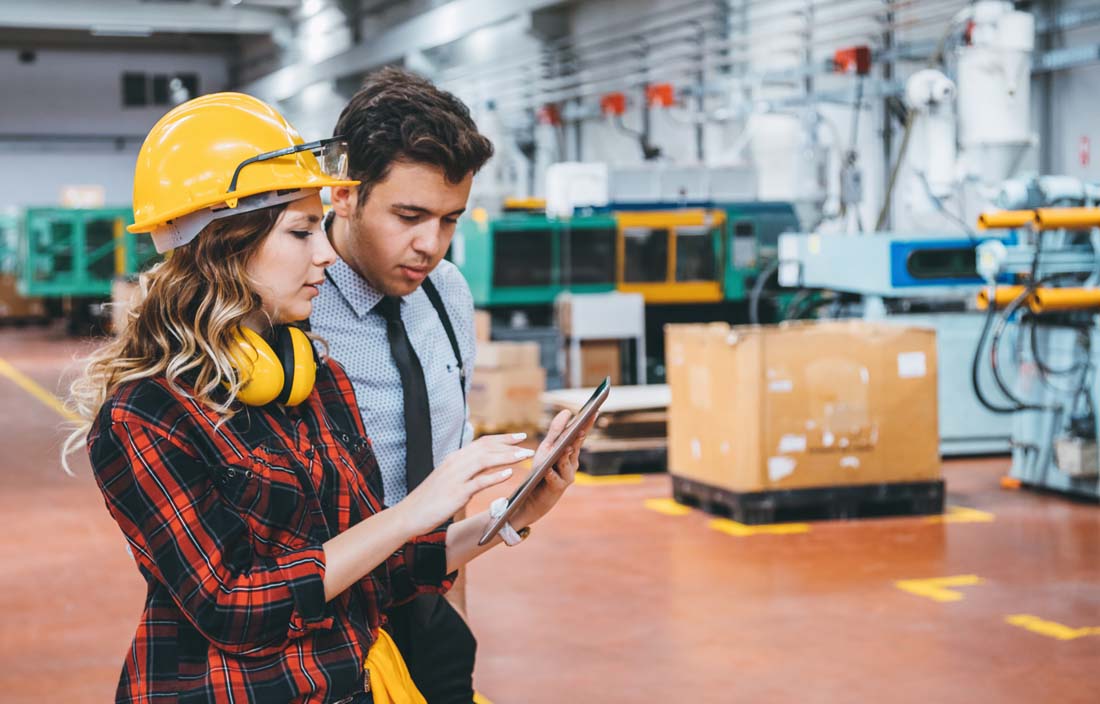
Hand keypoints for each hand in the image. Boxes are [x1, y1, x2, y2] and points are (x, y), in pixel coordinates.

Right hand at [396, 434, 533, 535]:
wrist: (410, 514)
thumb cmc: (431, 499)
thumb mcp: (450, 478)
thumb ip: (466, 469)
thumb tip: (486, 462)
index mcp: (455, 458)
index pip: (483, 442)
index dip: (503, 438)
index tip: (520, 436)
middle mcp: (456, 463)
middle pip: (487, 448)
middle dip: (510, 446)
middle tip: (529, 447)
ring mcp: (455, 477)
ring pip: (485, 461)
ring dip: (507, 457)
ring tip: (525, 457)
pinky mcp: (456, 493)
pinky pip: (479, 482)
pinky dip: (495, 476)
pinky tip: (510, 474)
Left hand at [512, 410, 596, 528]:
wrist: (532, 498)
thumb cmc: (541, 471)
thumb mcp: (547, 449)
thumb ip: (556, 431)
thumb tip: (567, 411)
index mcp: (571, 453)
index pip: (580, 435)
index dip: (587, 424)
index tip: (594, 410)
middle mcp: (572, 464)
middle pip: (576, 448)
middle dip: (579, 438)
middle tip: (582, 427)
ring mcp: (566, 477)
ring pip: (567, 464)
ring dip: (566, 456)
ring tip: (566, 447)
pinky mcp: (556, 489)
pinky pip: (554, 480)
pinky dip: (551, 475)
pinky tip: (548, 471)